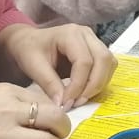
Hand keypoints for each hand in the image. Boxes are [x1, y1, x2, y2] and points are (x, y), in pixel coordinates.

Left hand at [0, 23, 116, 108]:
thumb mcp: (33, 66)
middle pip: (104, 60)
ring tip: (80, 98)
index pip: (84, 61)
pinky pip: (107, 66)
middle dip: (93, 85)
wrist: (28, 42)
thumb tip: (63, 105)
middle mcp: (87, 34)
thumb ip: (49, 84)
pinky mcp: (96, 50)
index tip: (67, 103)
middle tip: (77, 102)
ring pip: (109, 63)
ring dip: (99, 84)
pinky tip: (85, 91)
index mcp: (70, 34)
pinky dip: (100, 81)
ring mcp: (94, 41)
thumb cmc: (29, 50)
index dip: (78, 85)